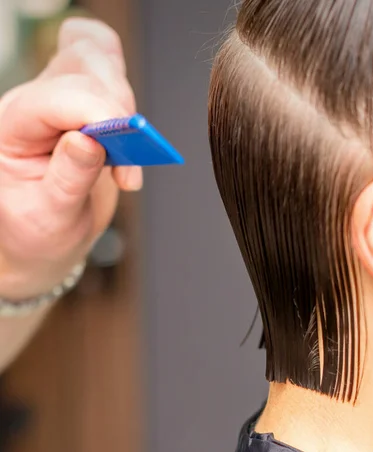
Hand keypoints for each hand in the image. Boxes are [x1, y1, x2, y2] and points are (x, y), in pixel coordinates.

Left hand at [0, 18, 141, 300]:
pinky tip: (129, 129)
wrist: (43, 242)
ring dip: (124, 102)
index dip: (97, 112)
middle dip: (115, 109)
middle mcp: (31, 106)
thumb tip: (91, 140)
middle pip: (79, 68)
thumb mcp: (50, 219)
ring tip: (128, 157)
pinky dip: (124, 92)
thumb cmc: (37, 233)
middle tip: (129, 162)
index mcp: (10, 131)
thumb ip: (68, 179)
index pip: (54, 98)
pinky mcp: (83, 102)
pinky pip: (105, 63)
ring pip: (96, 57)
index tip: (129, 144)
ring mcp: (57, 99)